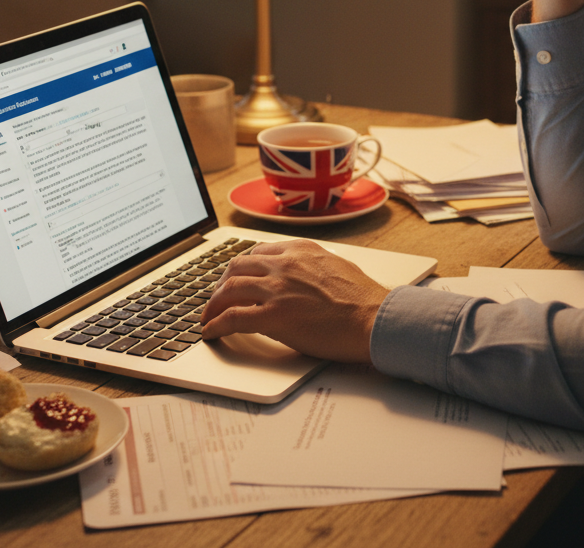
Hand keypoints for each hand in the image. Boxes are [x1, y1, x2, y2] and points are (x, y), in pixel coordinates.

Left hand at [200, 239, 388, 362]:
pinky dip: (216, 324)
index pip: (258, 252)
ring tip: (208, 317)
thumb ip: (313, 268)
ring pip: (228, 289)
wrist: (375, 319)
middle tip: (217, 298)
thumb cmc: (364, 300)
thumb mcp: (337, 267)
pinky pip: (232, 317)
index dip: (240, 267)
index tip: (235, 278)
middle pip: (236, 267)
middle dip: (221, 283)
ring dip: (213, 305)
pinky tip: (211, 332)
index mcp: (301, 250)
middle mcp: (285, 264)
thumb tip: (304, 278)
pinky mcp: (275, 315)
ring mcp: (278, 288)